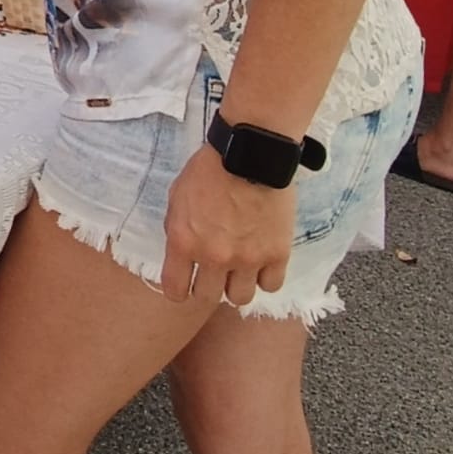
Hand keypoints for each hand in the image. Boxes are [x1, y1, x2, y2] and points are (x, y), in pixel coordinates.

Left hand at [158, 144, 294, 308]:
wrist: (249, 155)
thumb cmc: (208, 170)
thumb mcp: (177, 198)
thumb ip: (178, 229)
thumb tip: (183, 252)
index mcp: (183, 242)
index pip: (175, 290)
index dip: (178, 291)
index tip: (183, 286)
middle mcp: (214, 257)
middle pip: (208, 298)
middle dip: (207, 288)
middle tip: (212, 275)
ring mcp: (247, 259)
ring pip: (240, 298)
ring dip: (236, 286)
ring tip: (238, 271)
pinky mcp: (277, 254)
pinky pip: (271, 285)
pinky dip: (265, 278)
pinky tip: (261, 264)